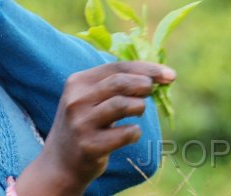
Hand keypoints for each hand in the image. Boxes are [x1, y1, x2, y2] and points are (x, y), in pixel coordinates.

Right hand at [16, 62, 175, 195]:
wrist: (60, 163)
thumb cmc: (84, 125)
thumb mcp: (88, 98)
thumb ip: (114, 85)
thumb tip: (156, 76)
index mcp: (77, 82)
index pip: (116, 67)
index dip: (146, 69)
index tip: (170, 75)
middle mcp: (76, 100)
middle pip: (120, 82)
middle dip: (144, 85)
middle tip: (152, 92)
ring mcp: (81, 123)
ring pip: (122, 104)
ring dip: (139, 107)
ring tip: (138, 111)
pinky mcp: (90, 145)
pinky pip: (126, 133)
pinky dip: (135, 132)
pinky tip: (131, 133)